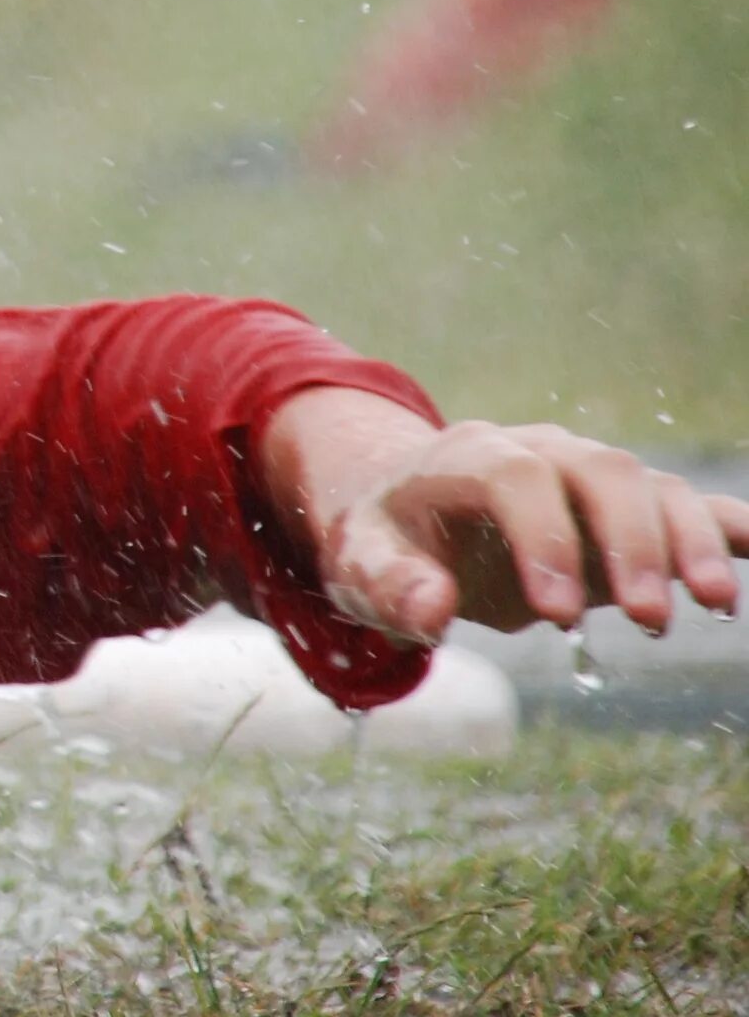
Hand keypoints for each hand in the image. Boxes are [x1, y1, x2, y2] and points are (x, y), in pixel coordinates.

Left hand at [257, 387, 748, 644]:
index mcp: (467, 458)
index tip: (559, 615)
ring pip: (652, 485)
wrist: (405, 510)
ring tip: (713, 605)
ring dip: (688, 540)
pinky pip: (684, 502)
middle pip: (603, 472)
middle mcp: (539, 452)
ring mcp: (586, 475)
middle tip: (650, 622)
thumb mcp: (361, 563)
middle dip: (632, 542)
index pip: (517, 479)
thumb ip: (390, 587)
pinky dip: (722, 524)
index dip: (543, 539)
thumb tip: (430, 613)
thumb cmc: (383, 540)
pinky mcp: (622, 509)